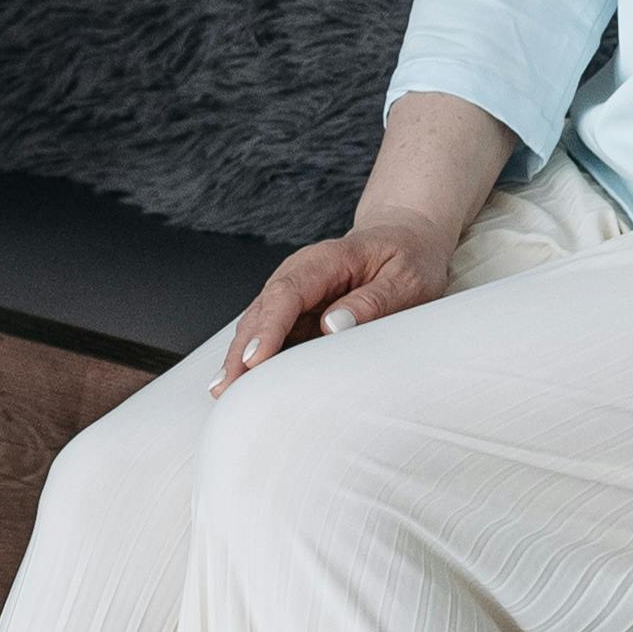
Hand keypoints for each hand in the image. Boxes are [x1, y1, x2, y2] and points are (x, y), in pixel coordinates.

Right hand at [214, 212, 455, 389]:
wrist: (404, 238)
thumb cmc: (408, 258)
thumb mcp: (406, 279)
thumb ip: (372, 302)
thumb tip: (333, 326)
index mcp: (325, 260)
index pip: (287, 293)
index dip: (268, 328)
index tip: (256, 360)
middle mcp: (300, 274)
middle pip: (262, 312)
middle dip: (241, 351)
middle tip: (226, 389)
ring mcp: (295, 294)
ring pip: (258, 326)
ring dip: (240, 358)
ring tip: (223, 393)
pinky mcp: (298, 312)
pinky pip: (272, 335)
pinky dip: (254, 358)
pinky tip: (240, 383)